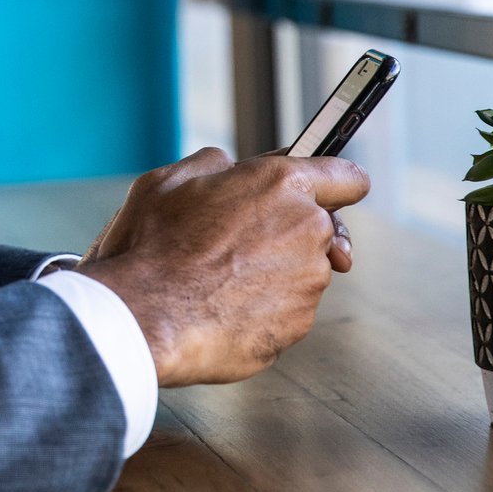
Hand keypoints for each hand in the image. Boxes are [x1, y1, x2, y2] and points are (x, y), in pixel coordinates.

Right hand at [76, 148, 370, 386]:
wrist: (145, 316)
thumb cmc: (152, 246)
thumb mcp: (169, 179)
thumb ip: (215, 165)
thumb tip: (228, 166)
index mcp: (281, 184)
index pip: (348, 177)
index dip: (335, 184)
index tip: (325, 194)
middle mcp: (307, 231)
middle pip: (322, 230)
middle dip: (289, 233)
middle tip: (239, 243)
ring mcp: (308, 283)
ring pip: (302, 273)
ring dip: (272, 274)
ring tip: (216, 279)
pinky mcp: (297, 326)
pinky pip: (286, 312)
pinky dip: (261, 310)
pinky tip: (218, 307)